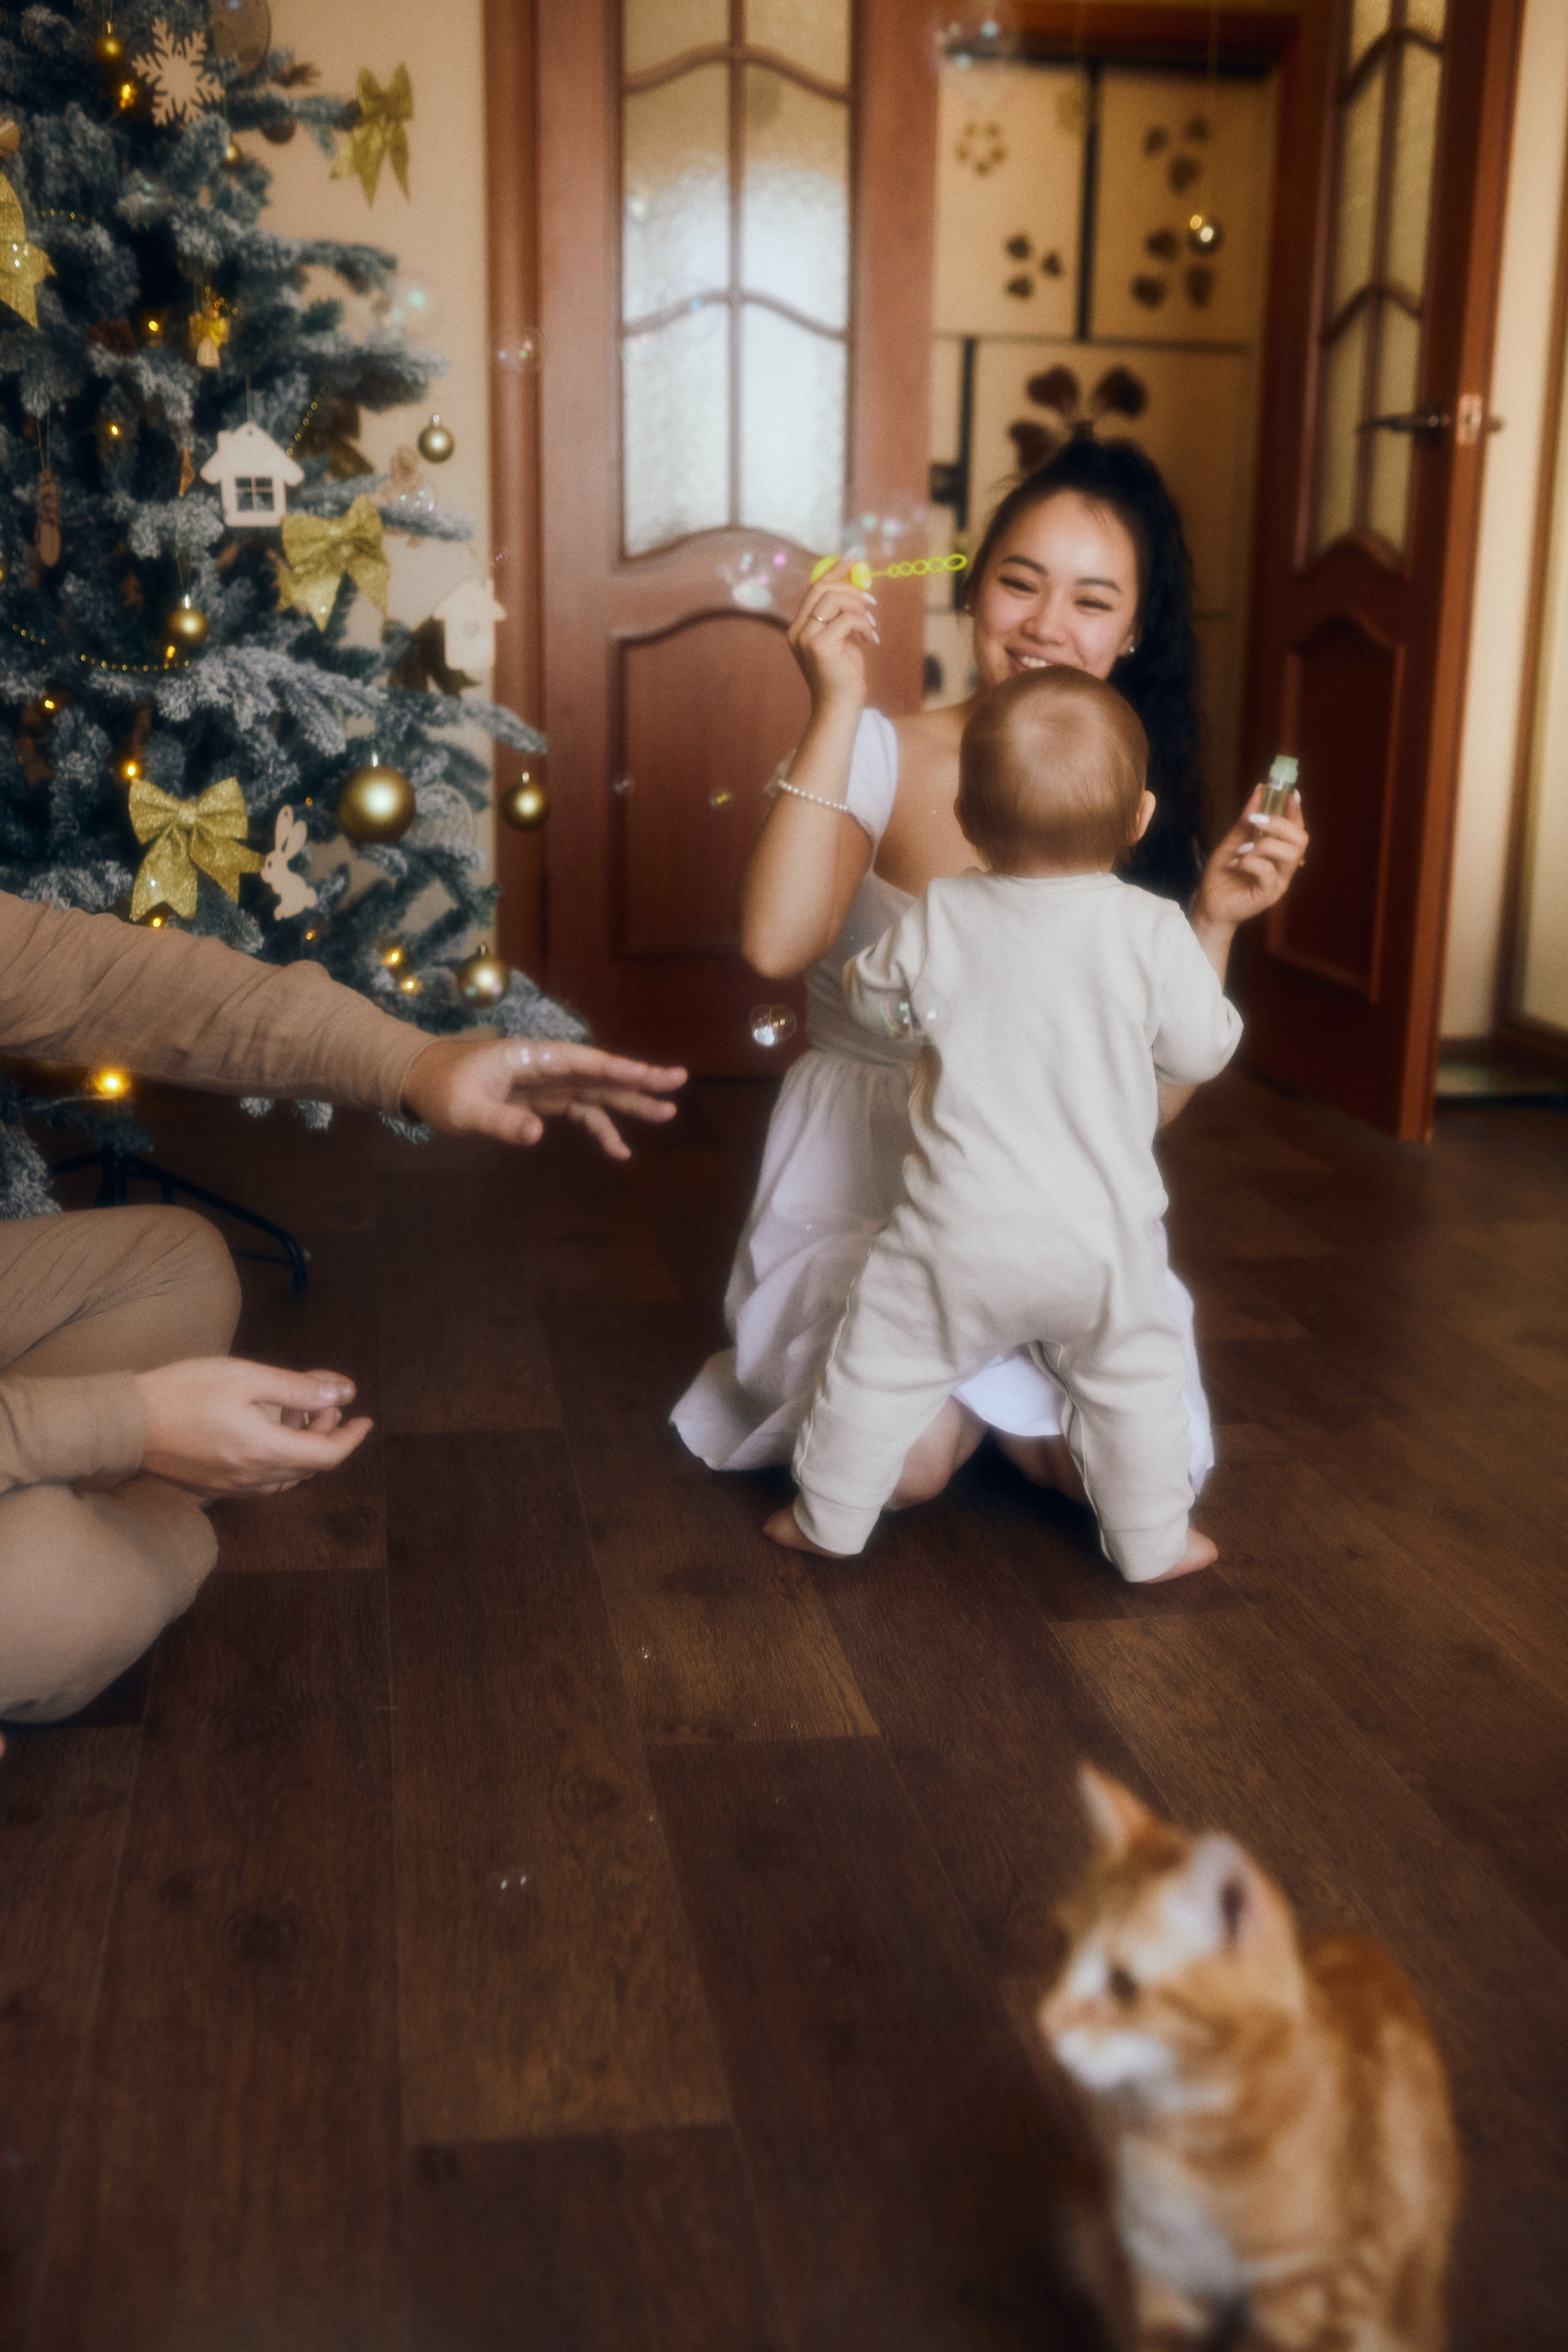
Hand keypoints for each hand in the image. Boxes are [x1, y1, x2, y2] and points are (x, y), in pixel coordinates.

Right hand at [135, 1359, 372, 1497]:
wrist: (127, 1421)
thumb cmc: (185, 1390)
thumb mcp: (246, 1377)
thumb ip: (297, 1389)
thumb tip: (342, 1396)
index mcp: (265, 1451)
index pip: (327, 1456)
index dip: (351, 1439)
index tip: (365, 1419)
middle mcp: (253, 1478)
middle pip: (309, 1466)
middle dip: (328, 1434)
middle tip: (325, 1404)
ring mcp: (232, 1488)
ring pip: (288, 1475)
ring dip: (303, 1447)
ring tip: (298, 1413)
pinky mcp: (214, 1488)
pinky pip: (263, 1481)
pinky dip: (280, 1458)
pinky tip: (270, 1431)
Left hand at [401, 1036, 685, 1161]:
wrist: (419, 1081)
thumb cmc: (439, 1088)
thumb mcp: (464, 1109)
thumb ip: (501, 1121)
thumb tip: (537, 1134)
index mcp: (529, 1058)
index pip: (581, 1061)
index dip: (617, 1067)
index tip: (650, 1073)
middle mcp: (544, 1067)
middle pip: (598, 1073)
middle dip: (638, 1079)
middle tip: (677, 1083)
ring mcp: (545, 1084)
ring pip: (595, 1092)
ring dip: (628, 1102)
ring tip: (665, 1113)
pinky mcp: (541, 1101)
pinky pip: (578, 1111)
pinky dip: (599, 1127)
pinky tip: (620, 1149)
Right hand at [786, 557, 878, 710]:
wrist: (840, 707)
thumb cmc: (843, 674)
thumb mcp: (842, 638)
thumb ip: (843, 614)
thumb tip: (858, 585)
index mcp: (799, 626)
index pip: (814, 588)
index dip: (834, 570)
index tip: (853, 559)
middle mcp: (797, 630)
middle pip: (822, 588)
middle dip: (851, 588)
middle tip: (871, 601)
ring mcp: (806, 638)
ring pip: (835, 600)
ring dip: (859, 608)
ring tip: (870, 626)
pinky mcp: (819, 646)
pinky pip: (847, 619)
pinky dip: (864, 625)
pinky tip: (871, 640)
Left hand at [1192, 785, 1307, 932]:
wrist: (1207, 904)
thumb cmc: (1222, 875)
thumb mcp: (1233, 841)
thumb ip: (1247, 820)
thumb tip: (1261, 790)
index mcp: (1278, 853)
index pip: (1297, 829)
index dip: (1296, 811)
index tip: (1291, 793)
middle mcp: (1283, 867)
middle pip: (1301, 839)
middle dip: (1280, 823)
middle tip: (1257, 820)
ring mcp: (1279, 882)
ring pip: (1290, 854)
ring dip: (1265, 844)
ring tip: (1244, 849)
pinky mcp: (1269, 895)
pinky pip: (1269, 871)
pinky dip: (1252, 862)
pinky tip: (1239, 864)